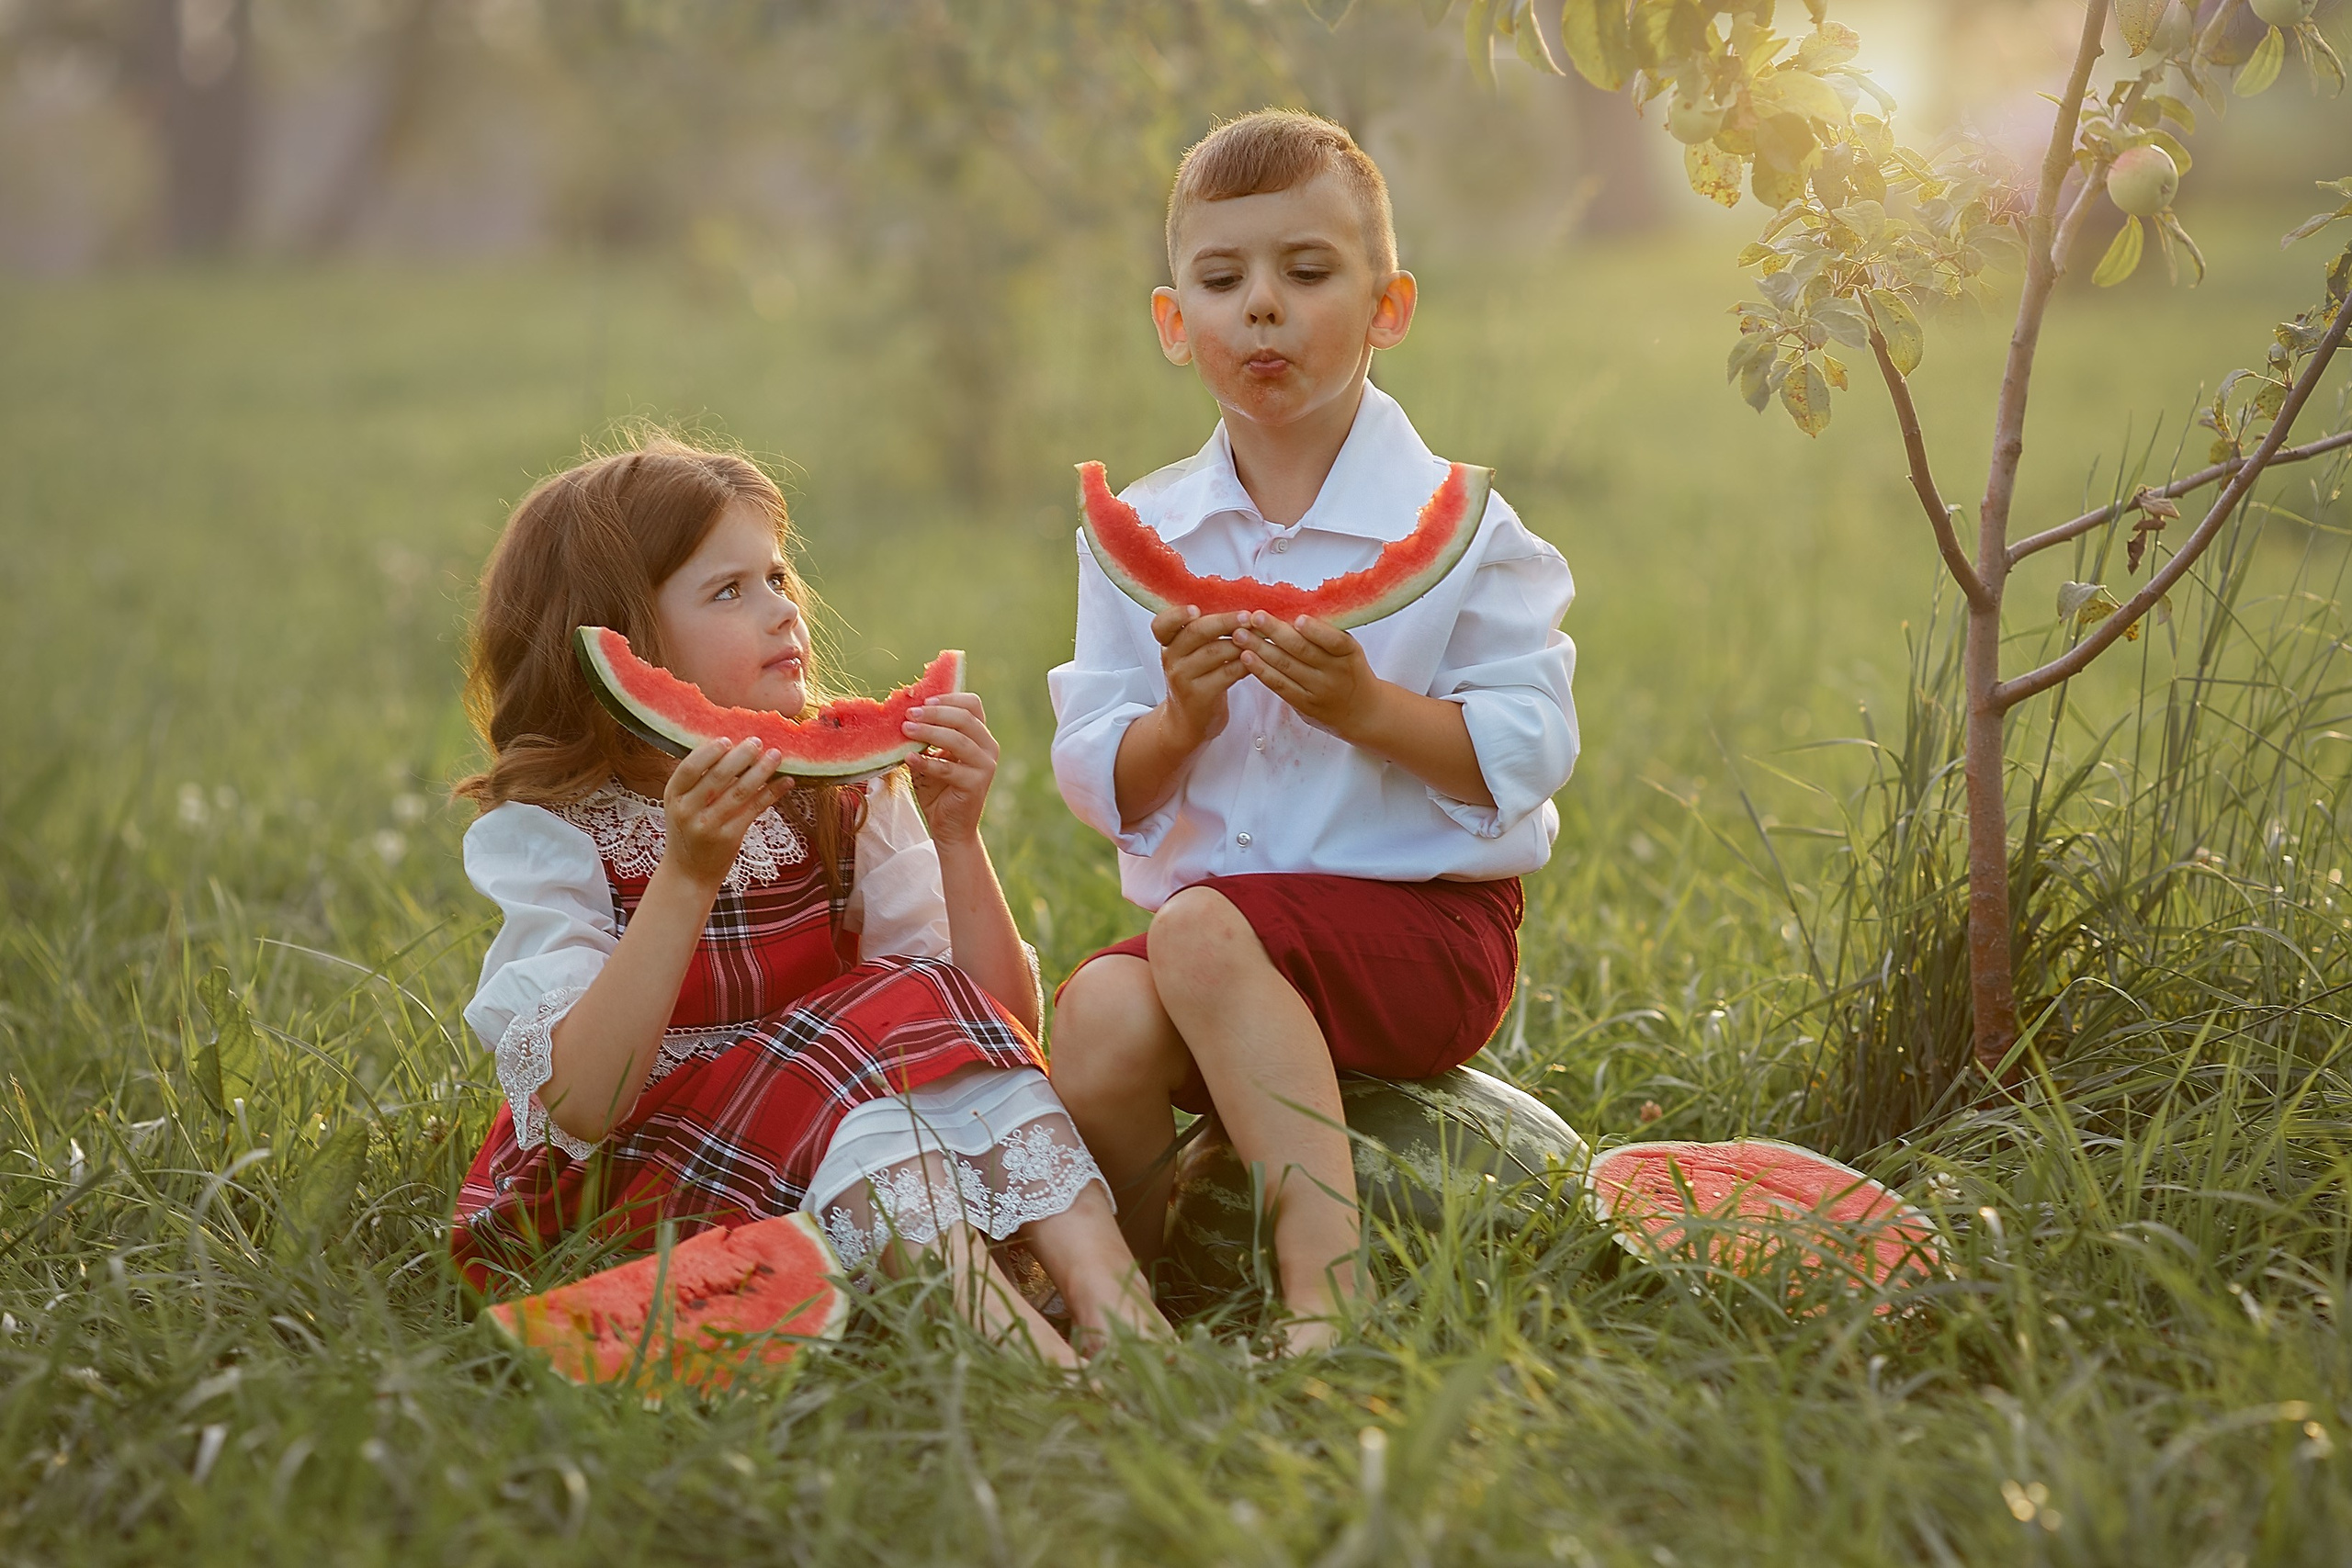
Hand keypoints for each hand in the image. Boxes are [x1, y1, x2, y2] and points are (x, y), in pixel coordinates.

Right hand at [661, 738, 792, 886]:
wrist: (689, 872)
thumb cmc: (689, 830)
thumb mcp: (682, 804)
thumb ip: (699, 781)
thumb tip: (734, 746)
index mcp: (673, 796)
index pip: (689, 768)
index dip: (709, 752)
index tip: (728, 739)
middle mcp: (688, 810)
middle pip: (718, 776)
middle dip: (741, 756)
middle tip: (758, 742)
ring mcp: (708, 826)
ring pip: (739, 791)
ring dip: (761, 771)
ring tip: (776, 756)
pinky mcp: (729, 837)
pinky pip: (754, 809)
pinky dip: (771, 793)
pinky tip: (786, 782)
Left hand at [903, 691, 997, 845]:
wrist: (950, 828)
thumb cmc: (939, 790)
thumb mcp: (932, 756)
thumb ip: (927, 737)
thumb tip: (905, 714)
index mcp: (980, 736)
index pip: (972, 705)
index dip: (948, 698)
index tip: (922, 701)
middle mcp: (988, 747)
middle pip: (964, 718)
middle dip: (934, 713)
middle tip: (908, 715)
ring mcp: (985, 766)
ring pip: (958, 740)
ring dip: (929, 732)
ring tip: (905, 730)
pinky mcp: (976, 784)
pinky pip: (949, 768)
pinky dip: (927, 761)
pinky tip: (908, 758)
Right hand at [1152, 605, 1247, 750]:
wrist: (1188, 722)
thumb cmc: (1197, 679)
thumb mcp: (1190, 654)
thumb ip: (1203, 632)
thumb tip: (1237, 603)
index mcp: (1168, 643)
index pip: (1161, 624)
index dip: (1177, 614)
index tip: (1196, 608)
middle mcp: (1171, 659)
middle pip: (1196, 632)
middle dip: (1225, 621)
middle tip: (1249, 616)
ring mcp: (1183, 678)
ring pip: (1215, 651)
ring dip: (1242, 641)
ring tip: (1261, 634)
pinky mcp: (1199, 696)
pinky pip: (1227, 673)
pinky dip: (1245, 663)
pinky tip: (1258, 658)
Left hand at [1233, 611, 1377, 736]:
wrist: (1362, 711)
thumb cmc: (1349, 671)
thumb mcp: (1348, 650)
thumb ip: (1326, 634)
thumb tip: (1290, 611)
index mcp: (1348, 653)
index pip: (1333, 639)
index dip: (1315, 630)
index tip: (1297, 618)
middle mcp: (1334, 672)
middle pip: (1302, 650)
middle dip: (1275, 632)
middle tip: (1255, 617)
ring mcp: (1318, 690)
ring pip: (1286, 666)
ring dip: (1260, 649)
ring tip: (1240, 635)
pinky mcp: (1304, 705)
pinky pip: (1279, 685)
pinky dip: (1261, 670)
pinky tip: (1247, 657)